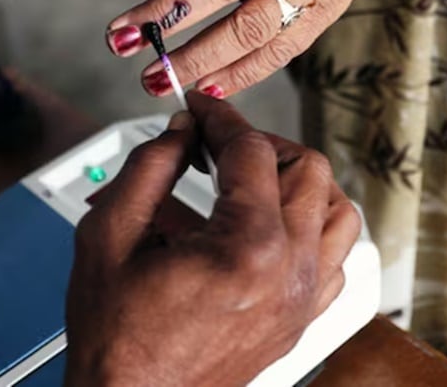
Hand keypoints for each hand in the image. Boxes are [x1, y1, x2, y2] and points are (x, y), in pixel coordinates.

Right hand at [65, 94, 360, 386]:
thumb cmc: (117, 337)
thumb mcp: (109, 234)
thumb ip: (148, 166)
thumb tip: (180, 131)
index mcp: (248, 248)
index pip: (252, 151)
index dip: (221, 118)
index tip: (200, 109)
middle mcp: (289, 272)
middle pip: (308, 170)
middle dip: (263, 144)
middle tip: (220, 144)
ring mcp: (302, 299)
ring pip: (338, 212)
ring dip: (299, 184)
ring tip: (254, 180)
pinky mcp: (301, 319)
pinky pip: (335, 258)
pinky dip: (312, 230)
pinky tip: (271, 227)